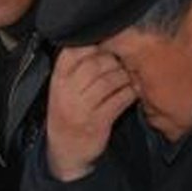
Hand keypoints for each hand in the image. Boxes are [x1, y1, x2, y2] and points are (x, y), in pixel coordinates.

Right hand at [44, 46, 136, 180]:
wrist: (65, 151)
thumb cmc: (68, 112)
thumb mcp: (63, 88)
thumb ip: (76, 66)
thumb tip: (102, 39)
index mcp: (58, 79)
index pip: (73, 51)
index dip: (93, 44)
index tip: (106, 46)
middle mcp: (67, 92)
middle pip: (96, 64)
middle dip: (114, 60)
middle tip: (123, 62)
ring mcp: (82, 108)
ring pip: (110, 80)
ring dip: (124, 76)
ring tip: (129, 76)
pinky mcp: (98, 122)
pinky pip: (119, 100)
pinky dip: (130, 93)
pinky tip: (133, 92)